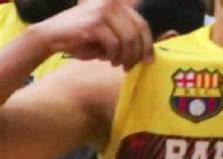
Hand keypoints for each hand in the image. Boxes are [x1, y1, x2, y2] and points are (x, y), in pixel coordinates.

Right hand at [30, 0, 153, 70]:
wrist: (53, 37)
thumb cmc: (83, 40)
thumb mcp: (110, 37)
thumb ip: (126, 38)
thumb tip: (148, 52)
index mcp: (117, 4)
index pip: (142, 24)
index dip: (148, 45)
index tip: (148, 61)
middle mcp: (112, 3)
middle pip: (137, 33)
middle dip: (136, 55)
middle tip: (129, 67)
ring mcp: (103, 10)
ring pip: (127, 40)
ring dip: (125, 57)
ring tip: (117, 64)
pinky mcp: (94, 22)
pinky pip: (114, 44)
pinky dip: (113, 55)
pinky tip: (107, 60)